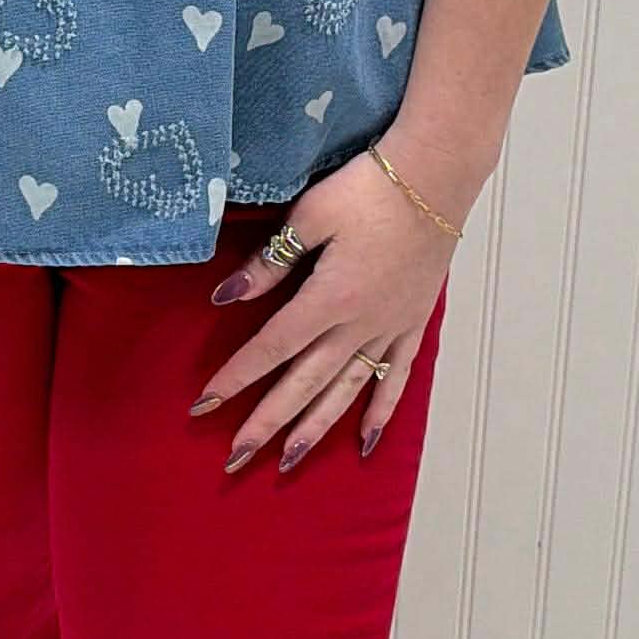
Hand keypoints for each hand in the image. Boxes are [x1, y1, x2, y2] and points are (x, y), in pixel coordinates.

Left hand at [186, 142, 466, 473]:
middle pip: (304, 383)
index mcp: (329, 298)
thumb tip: (226, 297)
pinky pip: (394, 377)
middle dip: (267, 422)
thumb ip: (270, 262)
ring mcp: (389, 328)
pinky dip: (379, 411)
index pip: (271, 348)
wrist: (435, 177)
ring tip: (289, 461)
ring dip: (315, 429)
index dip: (235, 378)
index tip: (203, 405)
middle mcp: (359, 324)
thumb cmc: (370, 188)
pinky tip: (364, 440)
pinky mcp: (412, 323)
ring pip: (346, 391)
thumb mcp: (310, 215)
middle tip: (236, 457)